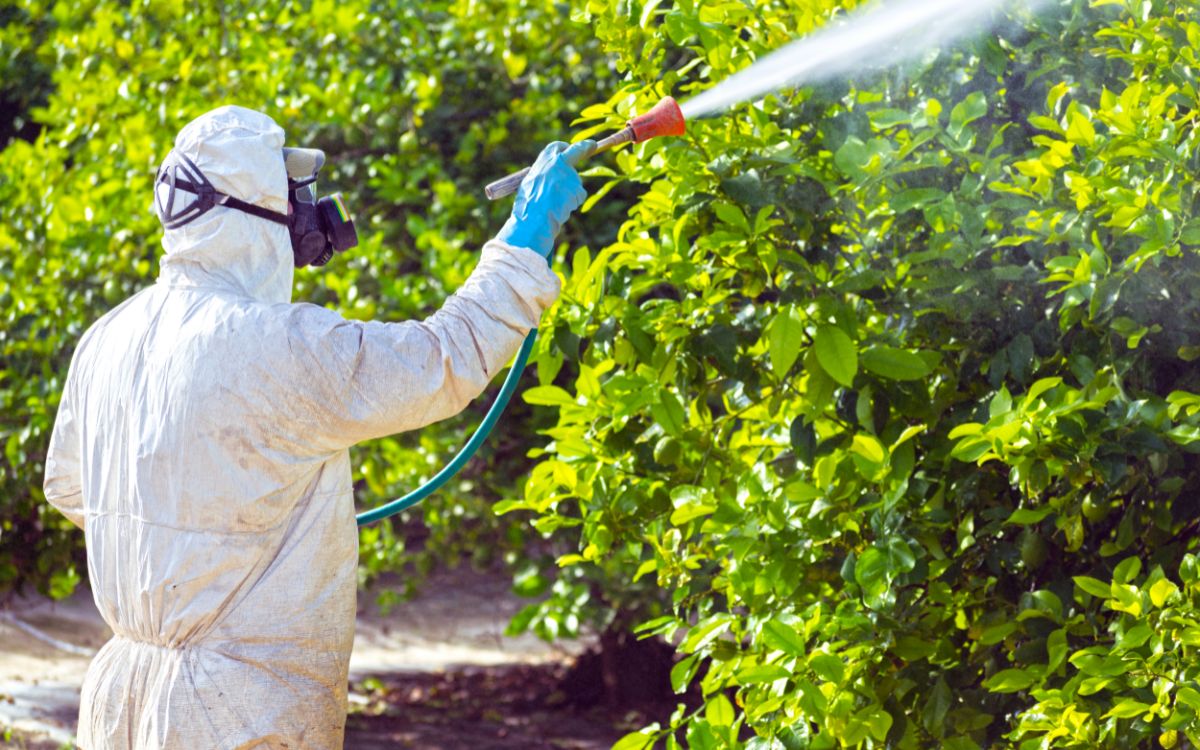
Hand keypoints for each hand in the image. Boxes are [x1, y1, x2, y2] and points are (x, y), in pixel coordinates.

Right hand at [496, 140, 593, 259]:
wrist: (534, 219)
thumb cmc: (528, 206)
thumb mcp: (530, 185)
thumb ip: (543, 177)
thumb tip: (552, 177)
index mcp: (542, 162)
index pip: (556, 148)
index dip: (564, 148)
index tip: (570, 147)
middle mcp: (556, 163)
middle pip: (576, 151)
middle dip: (585, 147)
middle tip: (592, 145)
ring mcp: (568, 174)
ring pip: (575, 183)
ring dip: (570, 193)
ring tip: (555, 204)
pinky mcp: (577, 187)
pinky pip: (579, 196)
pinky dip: (573, 203)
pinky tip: (562, 208)